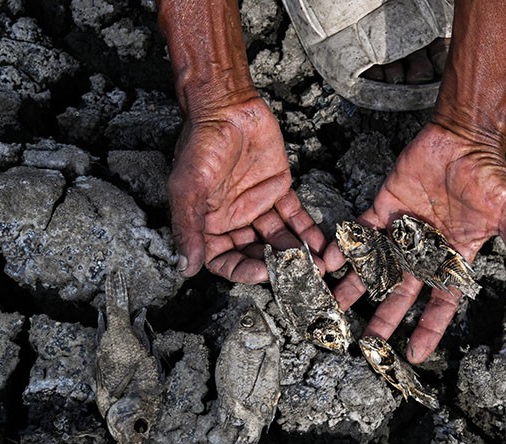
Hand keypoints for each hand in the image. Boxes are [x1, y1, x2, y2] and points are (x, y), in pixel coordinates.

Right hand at [168, 96, 325, 280]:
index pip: (225, 260)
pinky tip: (319, 244)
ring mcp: (256, 207)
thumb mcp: (188, 188)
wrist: (227, 106)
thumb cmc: (201, 142)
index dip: (244, 271)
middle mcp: (232, 220)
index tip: (264, 273)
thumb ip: (188, 228)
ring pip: (278, 238)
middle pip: (255, 253)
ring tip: (315, 264)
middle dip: (277, 266)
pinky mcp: (278, 191)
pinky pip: (294, 217)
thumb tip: (186, 268)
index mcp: (207, 225)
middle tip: (299, 273)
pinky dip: (307, 231)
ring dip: (296, 253)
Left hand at [325, 123, 505, 362]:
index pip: (441, 302)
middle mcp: (424, 249)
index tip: (414, 354)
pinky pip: (360, 232)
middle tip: (366, 343)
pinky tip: (328, 262)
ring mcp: (402, 230)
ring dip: (356, 286)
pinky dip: (344, 247)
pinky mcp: (383, 207)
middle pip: (402, 291)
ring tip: (334, 306)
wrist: (464, 137)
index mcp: (454, 257)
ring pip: (376, 266)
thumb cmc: (491, 175)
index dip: (428, 328)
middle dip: (385, 316)